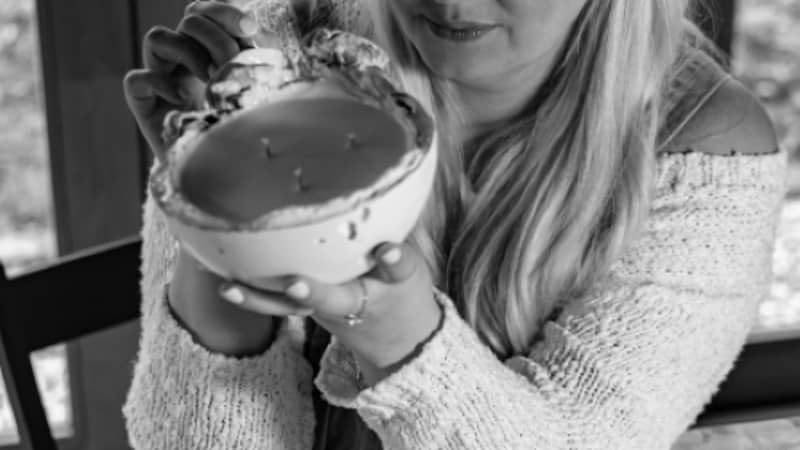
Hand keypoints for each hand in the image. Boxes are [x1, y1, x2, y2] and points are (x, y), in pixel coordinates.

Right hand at [122, 0, 258, 159]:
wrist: (221, 170)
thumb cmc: (241, 128)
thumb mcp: (256, 90)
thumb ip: (256, 58)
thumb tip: (255, 28)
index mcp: (208, 48)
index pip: (206, 11)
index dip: (224, 12)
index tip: (250, 29)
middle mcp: (181, 57)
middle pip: (188, 20)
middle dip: (215, 39)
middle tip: (231, 67)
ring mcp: (160, 76)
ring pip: (158, 37)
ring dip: (189, 54)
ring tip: (210, 80)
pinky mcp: (142, 102)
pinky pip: (136, 79)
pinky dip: (161, 85)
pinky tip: (185, 102)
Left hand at [217, 241, 443, 382]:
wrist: (392, 339)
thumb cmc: (400, 293)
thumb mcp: (412, 271)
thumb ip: (399, 244)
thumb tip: (391, 198)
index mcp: (387, 287)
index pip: (394, 273)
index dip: (392, 261)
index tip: (388, 250)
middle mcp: (350, 303)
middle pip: (330, 301)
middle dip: (311, 293)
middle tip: (295, 283)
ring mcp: (321, 308)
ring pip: (291, 308)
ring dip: (260, 299)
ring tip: (230, 287)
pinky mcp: (301, 306)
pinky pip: (273, 302)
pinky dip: (248, 293)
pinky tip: (219, 276)